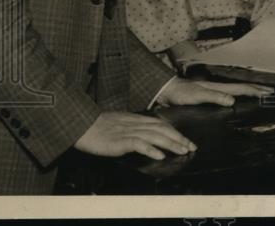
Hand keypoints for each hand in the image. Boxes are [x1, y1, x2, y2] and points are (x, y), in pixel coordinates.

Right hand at [74, 110, 196, 161]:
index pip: (162, 125)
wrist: (82, 124)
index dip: (177, 132)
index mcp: (138, 119)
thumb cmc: (99, 126)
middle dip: (180, 138)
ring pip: (156, 136)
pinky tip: (160, 155)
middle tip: (192, 147)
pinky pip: (139, 144)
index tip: (188, 141)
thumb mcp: (121, 123)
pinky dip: (151, 150)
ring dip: (171, 144)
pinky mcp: (121, 141)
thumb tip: (148, 136)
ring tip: (183, 151)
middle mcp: (137, 124)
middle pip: (163, 129)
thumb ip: (135, 127)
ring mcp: (129, 131)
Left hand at [156, 77, 273, 106]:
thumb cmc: (181, 93)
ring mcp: (215, 90)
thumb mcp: (197, 96)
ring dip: (250, 91)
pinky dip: (239, 94)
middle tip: (270, 91)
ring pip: (237, 90)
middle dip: (257, 89)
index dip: (255, 91)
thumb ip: (214, 97)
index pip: (241, 88)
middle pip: (242, 87)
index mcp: (219, 87)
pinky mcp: (210, 95)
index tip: (268, 93)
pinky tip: (239, 98)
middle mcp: (219, 87)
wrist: (167, 90)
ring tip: (260, 92)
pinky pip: (230, 93)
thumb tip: (232, 100)